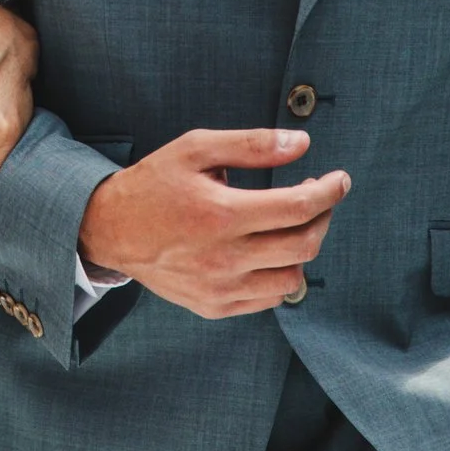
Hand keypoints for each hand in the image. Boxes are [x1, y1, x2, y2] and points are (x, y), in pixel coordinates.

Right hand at [76, 128, 347, 317]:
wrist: (109, 229)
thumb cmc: (154, 183)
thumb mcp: (196, 148)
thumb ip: (251, 144)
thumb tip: (302, 144)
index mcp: (221, 213)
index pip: (299, 207)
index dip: (329, 191)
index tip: (340, 180)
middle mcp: (224, 257)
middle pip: (304, 245)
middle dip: (323, 217)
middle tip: (319, 198)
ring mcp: (220, 288)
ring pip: (292, 278)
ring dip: (302, 249)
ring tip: (292, 224)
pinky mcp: (215, 306)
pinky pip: (268, 299)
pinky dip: (280, 275)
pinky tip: (269, 251)